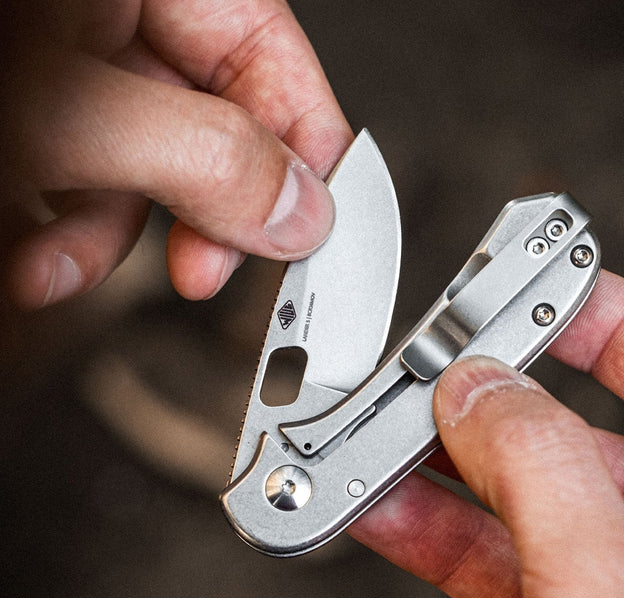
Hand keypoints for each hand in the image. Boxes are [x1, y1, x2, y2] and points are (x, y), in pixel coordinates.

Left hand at [0, 0, 349, 307]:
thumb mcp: (82, 109)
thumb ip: (204, 160)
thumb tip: (299, 215)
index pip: (283, 72)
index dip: (306, 167)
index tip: (308, 241)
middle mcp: (137, 19)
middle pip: (223, 137)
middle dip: (201, 222)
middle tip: (202, 271)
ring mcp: (90, 62)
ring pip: (150, 173)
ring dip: (108, 244)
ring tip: (58, 272)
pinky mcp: (53, 108)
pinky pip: (93, 177)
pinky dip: (69, 232)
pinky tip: (39, 259)